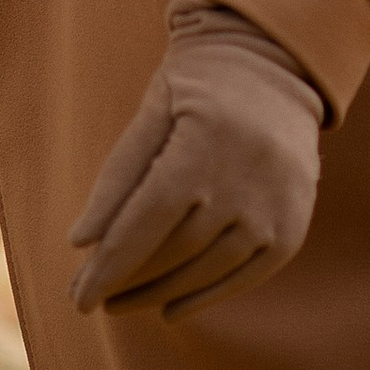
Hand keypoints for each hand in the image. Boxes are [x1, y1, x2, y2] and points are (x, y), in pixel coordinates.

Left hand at [68, 0, 325, 322]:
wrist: (275, 62)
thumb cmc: (199, 82)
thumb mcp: (153, 108)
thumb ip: (119, 173)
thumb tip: (80, 240)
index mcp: (202, 144)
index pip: (144, 223)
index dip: (109, 265)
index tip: (78, 297)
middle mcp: (243, 181)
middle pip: (172, 252)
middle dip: (125, 281)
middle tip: (89, 297)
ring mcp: (273, 209)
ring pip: (205, 270)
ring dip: (158, 293)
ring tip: (121, 302)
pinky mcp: (292, 227)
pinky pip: (245, 277)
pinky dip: (205, 296)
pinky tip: (170, 307)